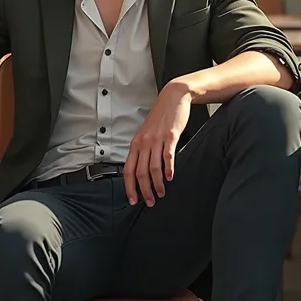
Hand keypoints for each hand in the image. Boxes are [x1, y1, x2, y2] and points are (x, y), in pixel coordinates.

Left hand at [123, 81, 190, 207]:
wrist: (172, 98)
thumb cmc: (160, 117)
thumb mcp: (146, 133)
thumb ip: (143, 150)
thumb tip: (142, 170)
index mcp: (135, 143)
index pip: (128, 169)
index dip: (129, 187)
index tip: (133, 200)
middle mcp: (143, 142)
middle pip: (140, 172)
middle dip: (144, 190)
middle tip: (150, 201)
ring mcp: (156, 139)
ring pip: (153, 167)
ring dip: (156, 184)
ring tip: (161, 193)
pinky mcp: (170, 136)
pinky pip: (167, 156)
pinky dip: (168, 169)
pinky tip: (169, 177)